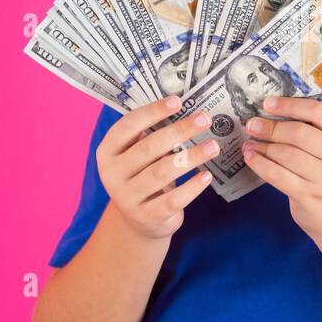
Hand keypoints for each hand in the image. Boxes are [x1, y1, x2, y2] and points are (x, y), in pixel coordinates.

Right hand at [96, 94, 221, 239]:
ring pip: (162, 172)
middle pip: (149, 148)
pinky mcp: (147, 217)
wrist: (137, 221)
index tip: (178, 100)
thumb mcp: (138, 154)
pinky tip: (207, 176)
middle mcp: (112, 174)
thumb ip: (151, 134)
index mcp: (108, 151)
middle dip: (179, 131)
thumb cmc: (143, 175)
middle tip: (205, 119)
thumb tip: (185, 107)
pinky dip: (192, 187)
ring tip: (214, 146)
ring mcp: (128, 198)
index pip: (128, 126)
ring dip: (191, 157)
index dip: (153, 112)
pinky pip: (172, 200)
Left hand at [241, 95, 321, 241]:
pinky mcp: (308, 196)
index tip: (268, 103)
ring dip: (263, 145)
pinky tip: (251, 157)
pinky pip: (277, 175)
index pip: (319, 112)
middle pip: (299, 133)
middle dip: (271, 127)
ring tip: (250, 141)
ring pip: (285, 154)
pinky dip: (260, 164)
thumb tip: (279, 113)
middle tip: (253, 124)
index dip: (290, 105)